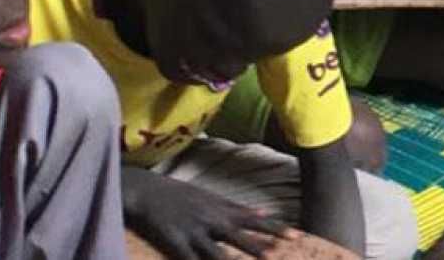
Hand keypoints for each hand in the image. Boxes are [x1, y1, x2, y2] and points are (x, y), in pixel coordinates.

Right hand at [125, 172, 296, 259]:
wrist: (147, 190)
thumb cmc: (182, 194)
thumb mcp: (212, 198)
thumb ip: (237, 208)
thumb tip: (263, 213)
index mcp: (222, 209)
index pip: (255, 220)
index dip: (276, 229)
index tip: (297, 236)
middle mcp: (212, 220)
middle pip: (239, 236)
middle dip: (259, 246)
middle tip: (278, 253)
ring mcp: (194, 231)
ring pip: (216, 252)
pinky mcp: (175, 242)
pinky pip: (189, 259)